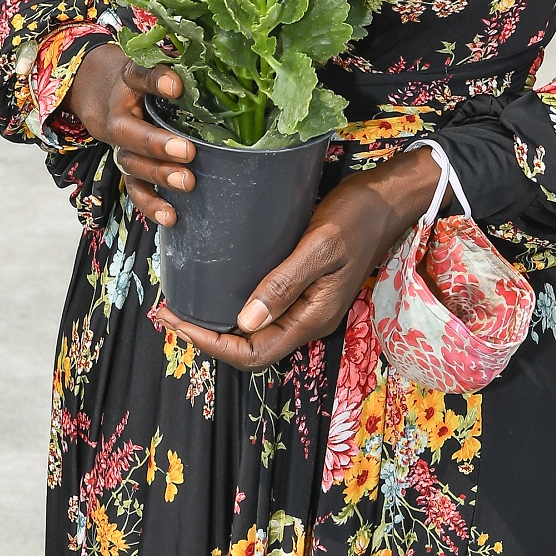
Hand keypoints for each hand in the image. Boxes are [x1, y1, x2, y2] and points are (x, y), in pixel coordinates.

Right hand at [65, 43, 193, 226]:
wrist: (98, 91)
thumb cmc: (138, 78)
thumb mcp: (150, 62)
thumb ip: (174, 63)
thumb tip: (217, 59)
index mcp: (127, 83)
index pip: (138, 76)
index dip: (156, 81)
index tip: (176, 85)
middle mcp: (119, 117)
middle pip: (131, 133)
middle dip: (158, 145)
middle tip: (187, 151)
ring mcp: (121, 146)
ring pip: (133, 164)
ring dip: (158, 176)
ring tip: (186, 182)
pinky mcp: (127, 169)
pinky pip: (135, 190)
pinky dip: (151, 205)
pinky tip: (171, 217)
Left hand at [157, 144, 442, 369]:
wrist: (385, 201)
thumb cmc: (356, 217)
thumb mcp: (320, 246)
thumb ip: (285, 283)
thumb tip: (244, 322)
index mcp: (313, 318)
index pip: (254, 353)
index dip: (212, 345)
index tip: (178, 321)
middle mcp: (308, 320)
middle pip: (252, 350)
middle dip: (208, 338)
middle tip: (169, 314)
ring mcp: (307, 307)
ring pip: (256, 333)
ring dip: (219, 326)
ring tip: (185, 305)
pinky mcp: (304, 289)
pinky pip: (264, 311)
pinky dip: (235, 308)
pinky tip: (216, 288)